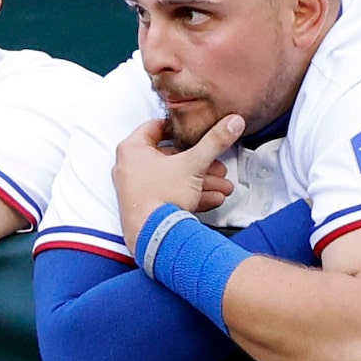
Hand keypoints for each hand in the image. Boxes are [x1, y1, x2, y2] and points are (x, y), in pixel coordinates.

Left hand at [113, 114, 243, 233]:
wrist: (153, 237)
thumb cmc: (159, 198)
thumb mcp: (193, 163)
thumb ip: (214, 142)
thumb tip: (230, 123)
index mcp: (132, 150)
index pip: (155, 128)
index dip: (178, 128)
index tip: (192, 130)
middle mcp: (130, 168)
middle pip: (171, 158)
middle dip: (200, 163)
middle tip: (216, 164)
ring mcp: (137, 189)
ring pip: (174, 179)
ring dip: (200, 181)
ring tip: (221, 185)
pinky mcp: (146, 207)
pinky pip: (170, 196)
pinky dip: (191, 195)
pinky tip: (212, 198)